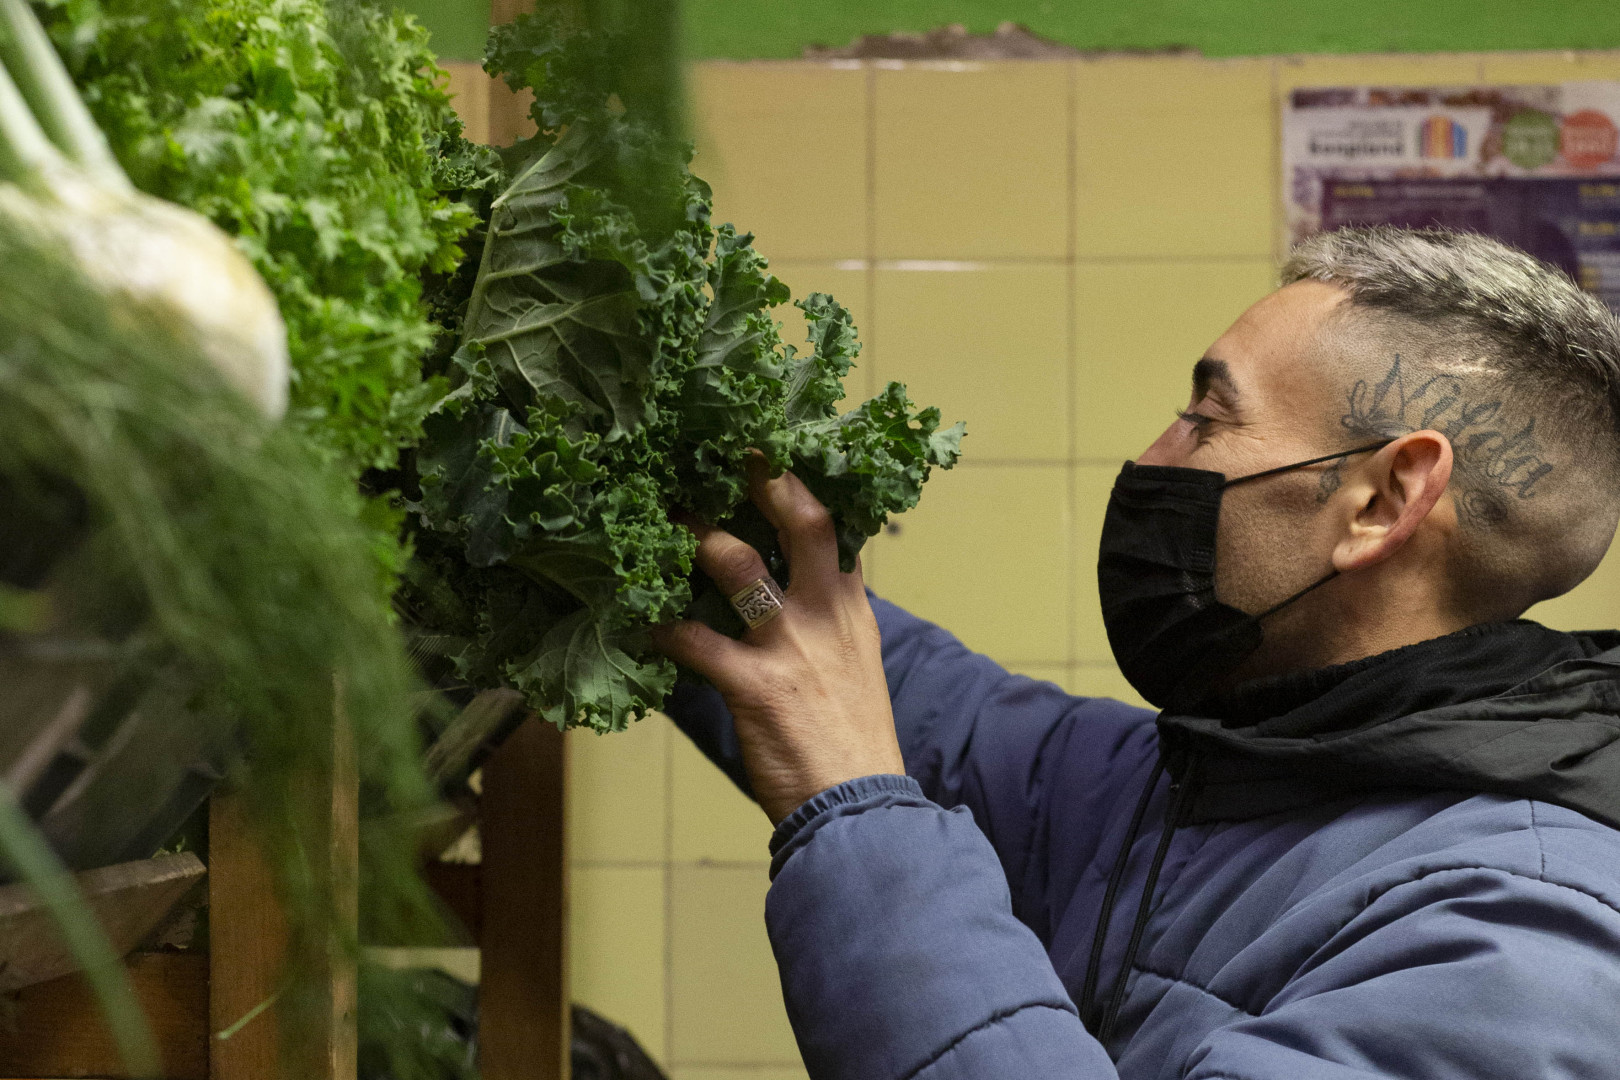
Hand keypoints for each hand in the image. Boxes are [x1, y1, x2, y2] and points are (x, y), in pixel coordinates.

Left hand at [651, 460, 904, 825]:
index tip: (772, 453)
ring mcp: (789, 646)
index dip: (803, 486)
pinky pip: (691, 640)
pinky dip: (656, 625)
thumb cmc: (851, 744)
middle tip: (722, 447)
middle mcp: (824, 615)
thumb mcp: (856, 668)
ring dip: (691, 535)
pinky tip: (630, 615)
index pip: (835, 529)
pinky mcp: (752, 686)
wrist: (859, 808)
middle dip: (761, 478)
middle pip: (800, 521)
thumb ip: (827, 624)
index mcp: (850, 610)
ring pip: (736, 566)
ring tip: (654, 515)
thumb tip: (788, 597)